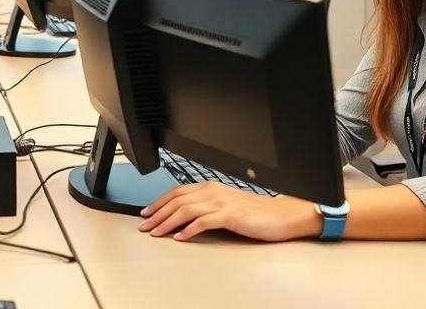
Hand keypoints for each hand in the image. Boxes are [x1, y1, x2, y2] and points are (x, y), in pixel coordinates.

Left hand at [138, 182, 321, 241]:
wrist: (281, 215)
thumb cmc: (256, 212)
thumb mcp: (226, 204)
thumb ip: (207, 205)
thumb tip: (184, 215)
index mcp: (211, 187)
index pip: (177, 192)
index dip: (159, 202)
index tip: (146, 212)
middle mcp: (213, 191)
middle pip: (177, 200)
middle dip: (157, 213)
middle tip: (144, 225)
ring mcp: (221, 202)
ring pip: (185, 210)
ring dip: (167, 222)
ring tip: (156, 232)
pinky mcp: (229, 215)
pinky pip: (203, 222)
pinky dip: (188, 230)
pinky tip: (180, 238)